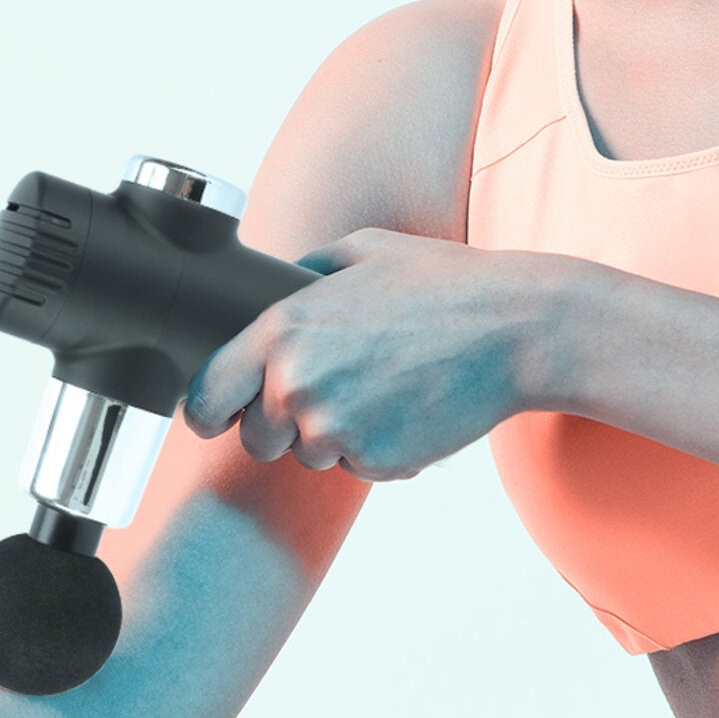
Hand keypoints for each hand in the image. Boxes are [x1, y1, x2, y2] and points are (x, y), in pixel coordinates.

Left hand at [181, 227, 538, 480]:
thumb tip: (274, 289)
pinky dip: (377, 448)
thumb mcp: (360, 250)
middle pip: (256, 440)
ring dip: (336, 436)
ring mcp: (335, 428)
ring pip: (309, 457)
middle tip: (337, 390)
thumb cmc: (443, 284)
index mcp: (280, 331)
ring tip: (385, 389)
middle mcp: (295, 384)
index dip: (212, 411)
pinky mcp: (375, 461)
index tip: (224, 415)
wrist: (514, 329)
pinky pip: (356, 467)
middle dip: (286, 425)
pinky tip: (410, 407)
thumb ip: (303, 276)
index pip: (204, 398)